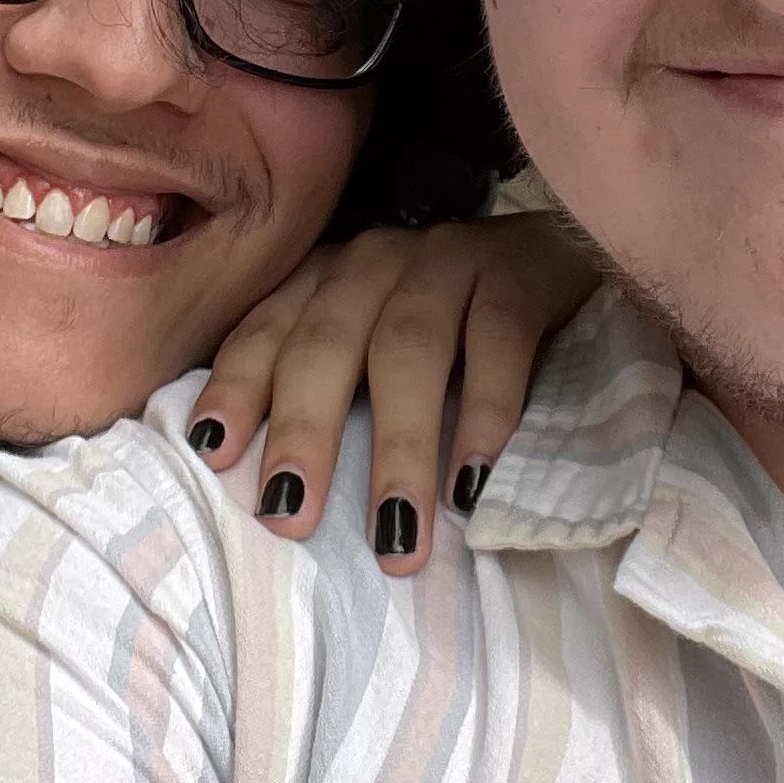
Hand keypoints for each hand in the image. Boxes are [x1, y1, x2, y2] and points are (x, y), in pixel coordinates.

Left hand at [188, 214, 599, 574]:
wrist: (570, 248)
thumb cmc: (460, 327)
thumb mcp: (381, 345)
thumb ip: (337, 392)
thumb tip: (282, 499)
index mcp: (330, 279)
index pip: (267, 330)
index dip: (237, 388)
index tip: (213, 456)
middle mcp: (379, 261)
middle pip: (327, 342)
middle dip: (305, 430)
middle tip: (291, 516)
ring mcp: (452, 258)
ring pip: (409, 349)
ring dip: (398, 446)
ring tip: (395, 534)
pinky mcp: (524, 271)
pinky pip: (499, 341)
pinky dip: (486, 415)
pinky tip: (474, 484)